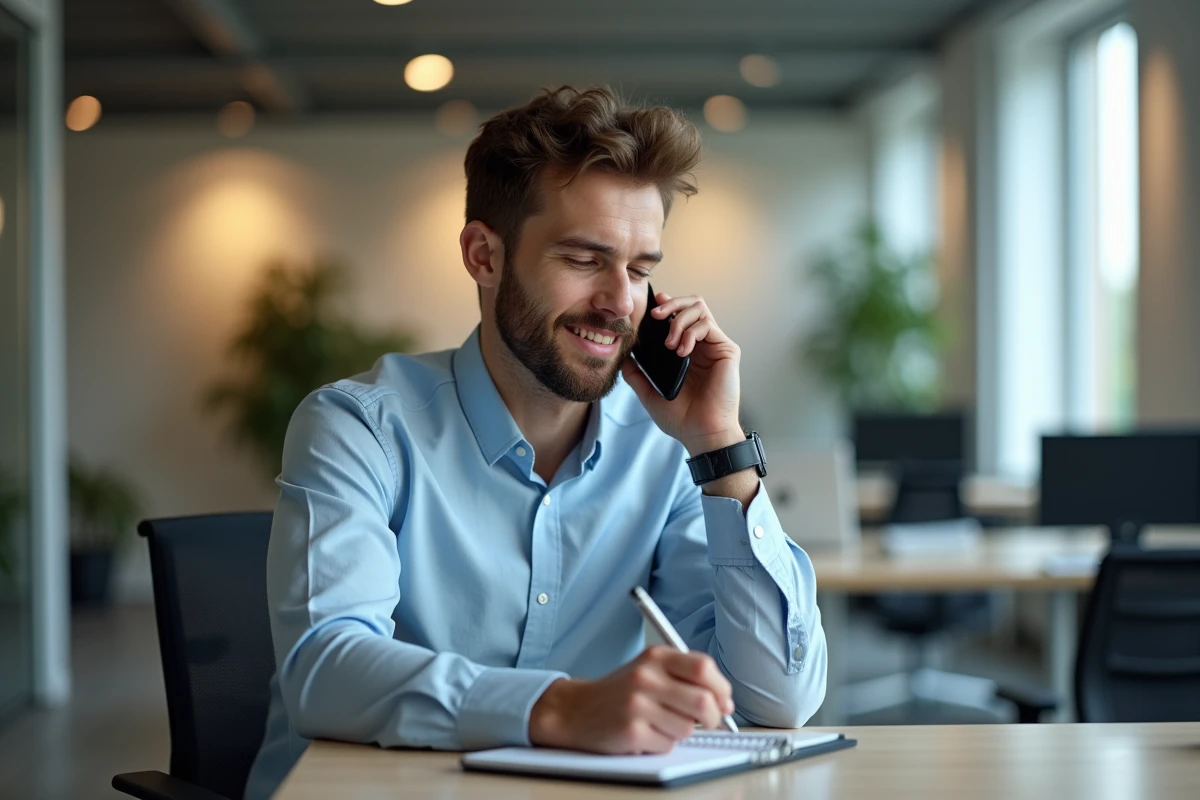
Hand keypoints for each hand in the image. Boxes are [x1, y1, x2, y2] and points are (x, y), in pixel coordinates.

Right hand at [529, 645, 734, 753]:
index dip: (721, 688)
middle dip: (713, 718)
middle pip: (703, 701)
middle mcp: (646, 677)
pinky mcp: (631, 731)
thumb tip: (724, 701)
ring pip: (688, 728)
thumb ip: (686, 676)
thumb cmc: (621, 691)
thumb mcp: (650, 669)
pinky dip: (663, 744)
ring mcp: (637, 704)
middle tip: (707, 722)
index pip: (703, 667)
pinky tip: (647, 733)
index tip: (724, 702)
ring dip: (682, 732)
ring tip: (662, 724)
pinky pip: (668, 744)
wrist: (577, 709)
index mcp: (655, 656)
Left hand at [620, 292, 744, 456]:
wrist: (701, 432)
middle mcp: (701, 344)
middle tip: (656, 315)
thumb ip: (636, 374)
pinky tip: (682, 352)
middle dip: (671, 303)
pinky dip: (690, 333)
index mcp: (685, 351)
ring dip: (679, 320)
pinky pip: (707, 325)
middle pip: (690, 304)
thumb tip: (622, 355)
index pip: (677, 316)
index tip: (650, 307)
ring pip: (699, 308)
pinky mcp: (726, 349)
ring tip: (669, 344)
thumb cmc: (681, 417)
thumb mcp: (649, 393)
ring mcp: (714, 345)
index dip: (666, 304)